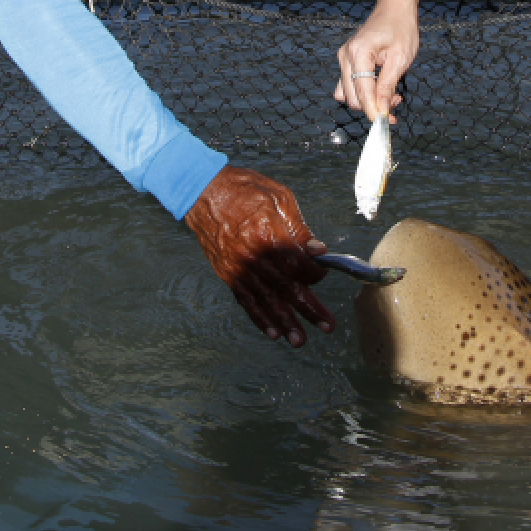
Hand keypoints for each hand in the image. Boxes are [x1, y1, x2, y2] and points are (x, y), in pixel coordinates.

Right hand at [184, 166, 334, 346]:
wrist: (202, 190)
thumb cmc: (244, 189)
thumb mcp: (278, 198)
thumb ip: (298, 228)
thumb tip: (318, 251)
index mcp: (269, 235)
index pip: (299, 266)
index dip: (315, 274)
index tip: (322, 273)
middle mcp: (254, 256)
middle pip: (287, 289)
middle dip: (309, 309)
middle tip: (327, 326)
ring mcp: (239, 267)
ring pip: (266, 301)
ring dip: (285, 322)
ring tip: (300, 340)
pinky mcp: (227, 273)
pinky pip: (245, 300)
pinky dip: (259, 317)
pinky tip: (272, 332)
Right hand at [334, 0, 418, 123]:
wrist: (395, 7)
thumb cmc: (401, 27)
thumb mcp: (400, 58)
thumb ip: (387, 86)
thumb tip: (380, 110)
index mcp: (358, 53)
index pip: (362, 92)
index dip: (373, 111)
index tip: (387, 122)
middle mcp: (346, 56)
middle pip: (352, 97)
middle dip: (373, 106)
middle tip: (396, 102)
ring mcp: (344, 58)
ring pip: (349, 93)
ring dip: (368, 100)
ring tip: (391, 94)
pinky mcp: (347, 60)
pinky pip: (350, 84)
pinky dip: (364, 92)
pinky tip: (381, 87)